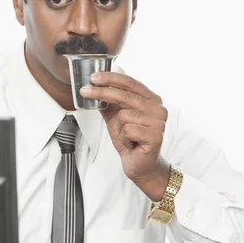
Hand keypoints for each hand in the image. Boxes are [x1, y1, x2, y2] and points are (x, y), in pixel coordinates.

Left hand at [80, 72, 169, 200]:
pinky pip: (128, 130)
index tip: (94, 77)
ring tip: (127, 137)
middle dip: (102, 93)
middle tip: (85, 91)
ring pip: (124, 115)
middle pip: (125, 95)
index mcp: (151, 99)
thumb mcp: (116, 118)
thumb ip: (109, 102)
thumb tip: (94, 87)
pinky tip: (132, 144)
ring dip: (119, 128)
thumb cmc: (131, 140)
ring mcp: (158, 122)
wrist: (140, 165)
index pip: (130, 83)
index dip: (111, 78)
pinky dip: (125, 139)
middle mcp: (158, 108)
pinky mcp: (155, 136)